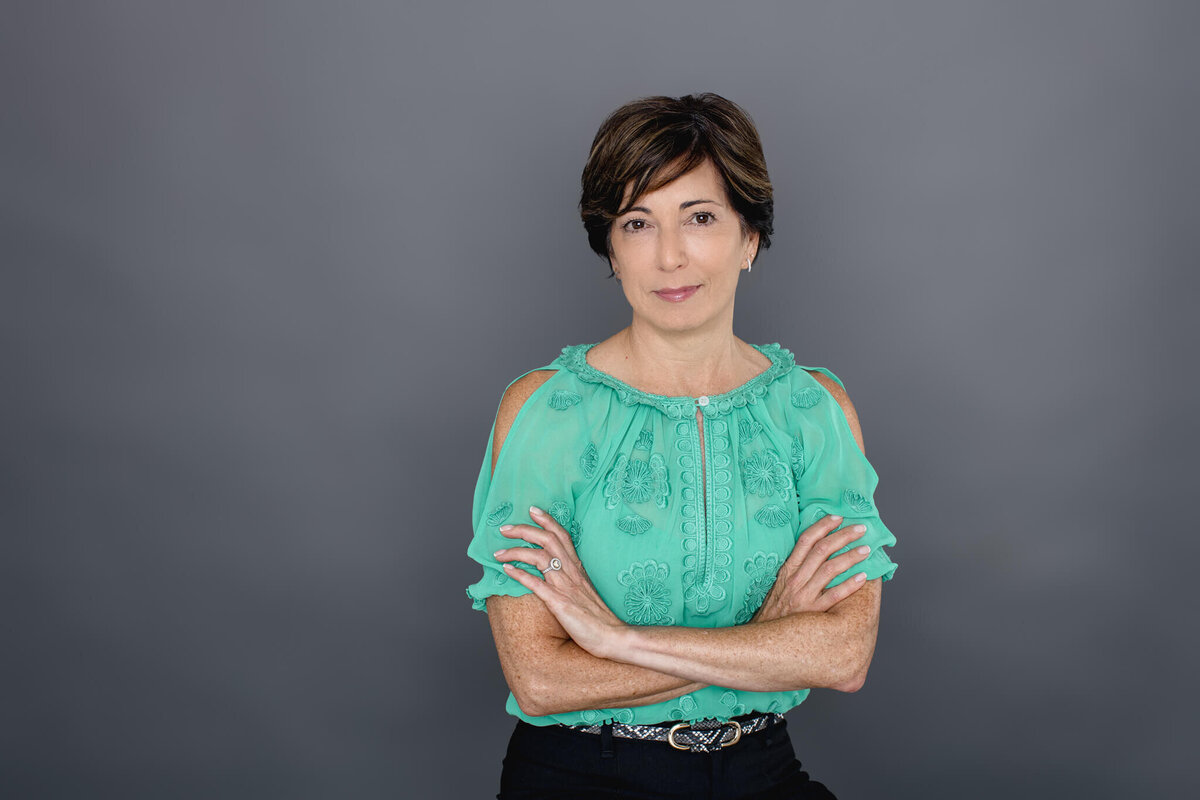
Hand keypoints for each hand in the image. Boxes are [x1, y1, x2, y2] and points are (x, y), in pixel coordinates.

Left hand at [493, 505, 625, 657]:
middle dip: (524, 530)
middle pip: (547, 540)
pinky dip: (519, 574)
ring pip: (539, 557)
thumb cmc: (598, 616)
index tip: (532, 510)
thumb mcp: (585, 589)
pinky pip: (536, 584)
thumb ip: (572, 576)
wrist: (611, 635)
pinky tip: (505, 569)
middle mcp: (571, 572)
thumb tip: (556, 569)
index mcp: (577, 567)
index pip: (562, 535)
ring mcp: (565, 586)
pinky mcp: (559, 603)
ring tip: (498, 552)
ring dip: (515, 551)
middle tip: (504, 528)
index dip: (547, 520)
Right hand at [751, 514, 871, 622]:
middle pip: (822, 550)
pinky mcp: (813, 613)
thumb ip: (795, 571)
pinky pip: (834, 595)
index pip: (805, 540)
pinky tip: (863, 577)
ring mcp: (804, 596)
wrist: (762, 639)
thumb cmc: (774, 613)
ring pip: (830, 569)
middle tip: (861, 529)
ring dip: (850, 556)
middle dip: (843, 536)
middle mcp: (795, 579)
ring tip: (866, 549)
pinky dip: (850, 585)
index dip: (823, 526)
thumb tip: (814, 553)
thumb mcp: (779, 586)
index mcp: (787, 570)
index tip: (838, 517)